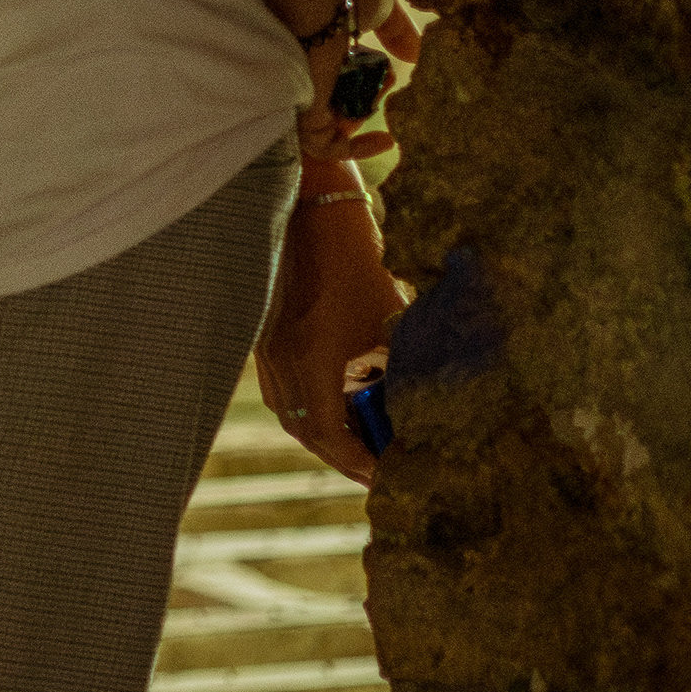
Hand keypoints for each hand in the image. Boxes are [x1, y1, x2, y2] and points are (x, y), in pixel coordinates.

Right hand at [257, 170, 404, 484]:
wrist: (313, 213)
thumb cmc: (360, 264)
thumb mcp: (390, 322)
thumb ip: (401, 370)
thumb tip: (425, 413)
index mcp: (312, 361)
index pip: (331, 437)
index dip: (361, 464)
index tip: (391, 477)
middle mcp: (281, 362)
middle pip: (304, 431)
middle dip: (342, 456)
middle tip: (378, 472)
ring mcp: (267, 350)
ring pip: (290, 412)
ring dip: (325, 433)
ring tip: (362, 442)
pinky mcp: (266, 338)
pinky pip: (284, 389)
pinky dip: (311, 406)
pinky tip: (340, 403)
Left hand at [298, 0, 424, 167]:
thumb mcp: (380, 6)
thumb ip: (396, 31)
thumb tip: (416, 54)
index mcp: (320, 49)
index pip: (339, 78)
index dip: (367, 83)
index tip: (391, 80)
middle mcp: (308, 72)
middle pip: (339, 102)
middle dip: (370, 98)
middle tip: (388, 78)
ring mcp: (304, 91)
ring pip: (335, 124)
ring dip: (368, 116)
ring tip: (384, 87)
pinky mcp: (304, 108)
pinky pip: (324, 144)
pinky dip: (352, 149)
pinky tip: (386, 140)